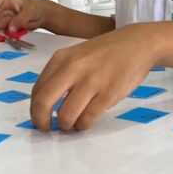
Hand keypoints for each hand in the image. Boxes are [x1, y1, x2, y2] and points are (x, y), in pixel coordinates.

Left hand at [29, 24, 157, 131]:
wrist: (137, 44)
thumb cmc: (105, 52)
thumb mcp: (77, 56)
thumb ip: (60, 75)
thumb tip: (45, 105)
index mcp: (61, 59)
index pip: (37, 90)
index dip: (35, 110)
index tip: (40, 119)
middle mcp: (73, 68)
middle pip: (44, 102)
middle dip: (42, 121)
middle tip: (48, 129)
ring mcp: (91, 81)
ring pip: (66, 114)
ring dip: (67, 125)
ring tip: (73, 124)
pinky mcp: (108, 93)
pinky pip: (88, 118)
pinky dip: (84, 125)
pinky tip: (86, 121)